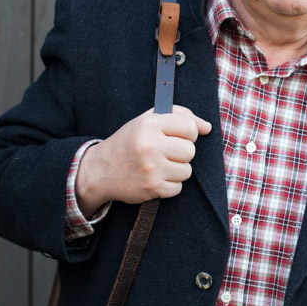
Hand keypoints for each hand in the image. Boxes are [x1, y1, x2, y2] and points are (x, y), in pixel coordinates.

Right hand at [75, 106, 211, 214]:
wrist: (99, 171)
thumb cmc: (128, 142)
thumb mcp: (147, 121)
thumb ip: (178, 116)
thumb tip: (207, 127)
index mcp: (149, 123)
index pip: (190, 127)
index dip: (188, 134)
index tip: (178, 137)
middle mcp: (150, 144)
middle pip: (190, 151)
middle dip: (181, 153)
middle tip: (165, 153)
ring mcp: (151, 168)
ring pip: (186, 171)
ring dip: (176, 171)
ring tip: (159, 166)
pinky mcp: (152, 188)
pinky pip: (178, 188)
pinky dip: (169, 186)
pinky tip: (155, 178)